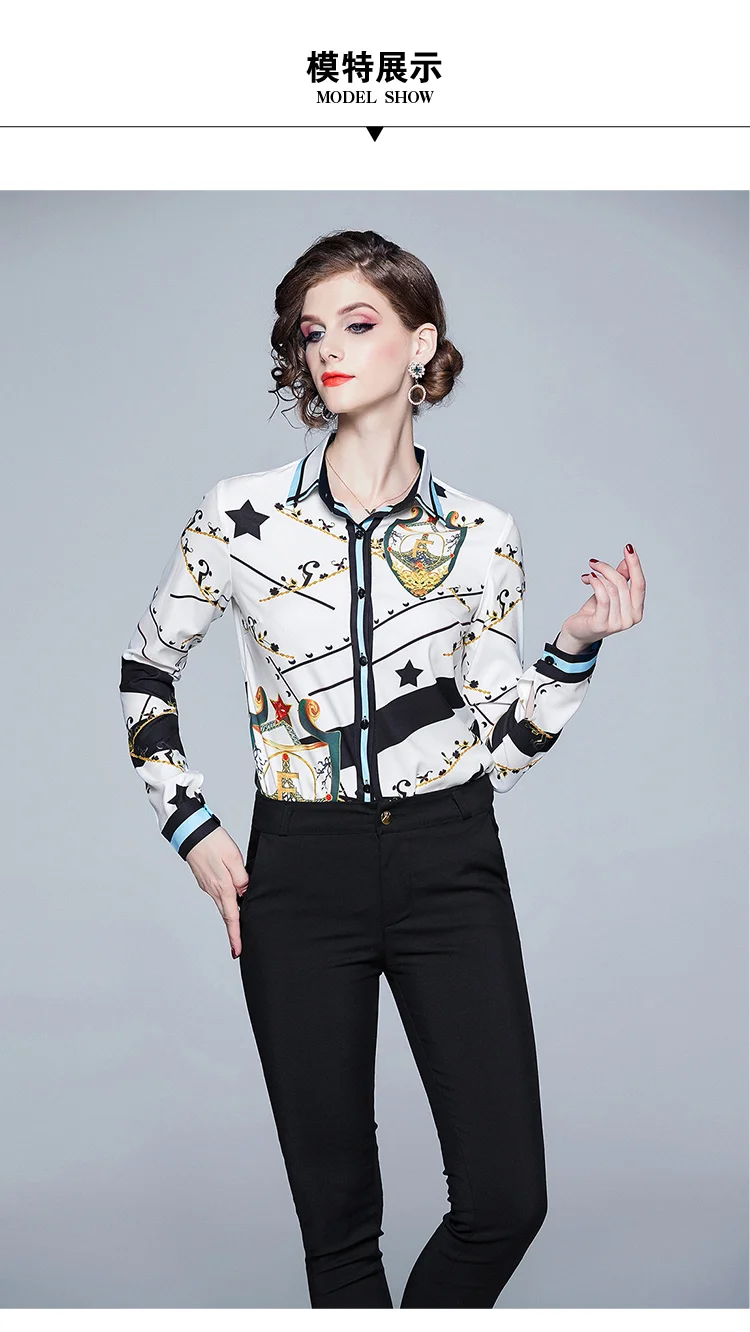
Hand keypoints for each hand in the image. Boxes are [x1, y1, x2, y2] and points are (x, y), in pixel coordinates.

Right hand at [185, 827, 249, 959]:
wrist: (191, 832)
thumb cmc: (213, 842)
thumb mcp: (234, 858)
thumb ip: (242, 878)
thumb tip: (246, 893)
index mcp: (222, 887)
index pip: (232, 917)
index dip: (235, 935)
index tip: (238, 950)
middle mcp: (213, 890)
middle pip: (226, 915)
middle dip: (233, 932)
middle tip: (238, 946)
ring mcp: (208, 885)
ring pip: (222, 905)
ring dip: (230, 918)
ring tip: (237, 928)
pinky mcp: (205, 879)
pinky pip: (218, 895)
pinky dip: (226, 903)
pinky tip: (231, 903)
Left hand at [557, 544, 645, 650]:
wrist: (577, 632)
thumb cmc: (595, 612)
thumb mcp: (610, 593)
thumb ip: (622, 579)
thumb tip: (628, 561)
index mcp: (637, 612)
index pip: (640, 584)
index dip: (635, 565)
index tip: (628, 548)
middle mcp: (630, 619)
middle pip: (623, 584)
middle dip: (607, 569)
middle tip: (594, 563)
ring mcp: (616, 624)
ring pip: (612, 589)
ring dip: (599, 576)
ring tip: (590, 573)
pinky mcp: (601, 624)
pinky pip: (603, 597)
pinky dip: (596, 583)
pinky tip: (589, 578)